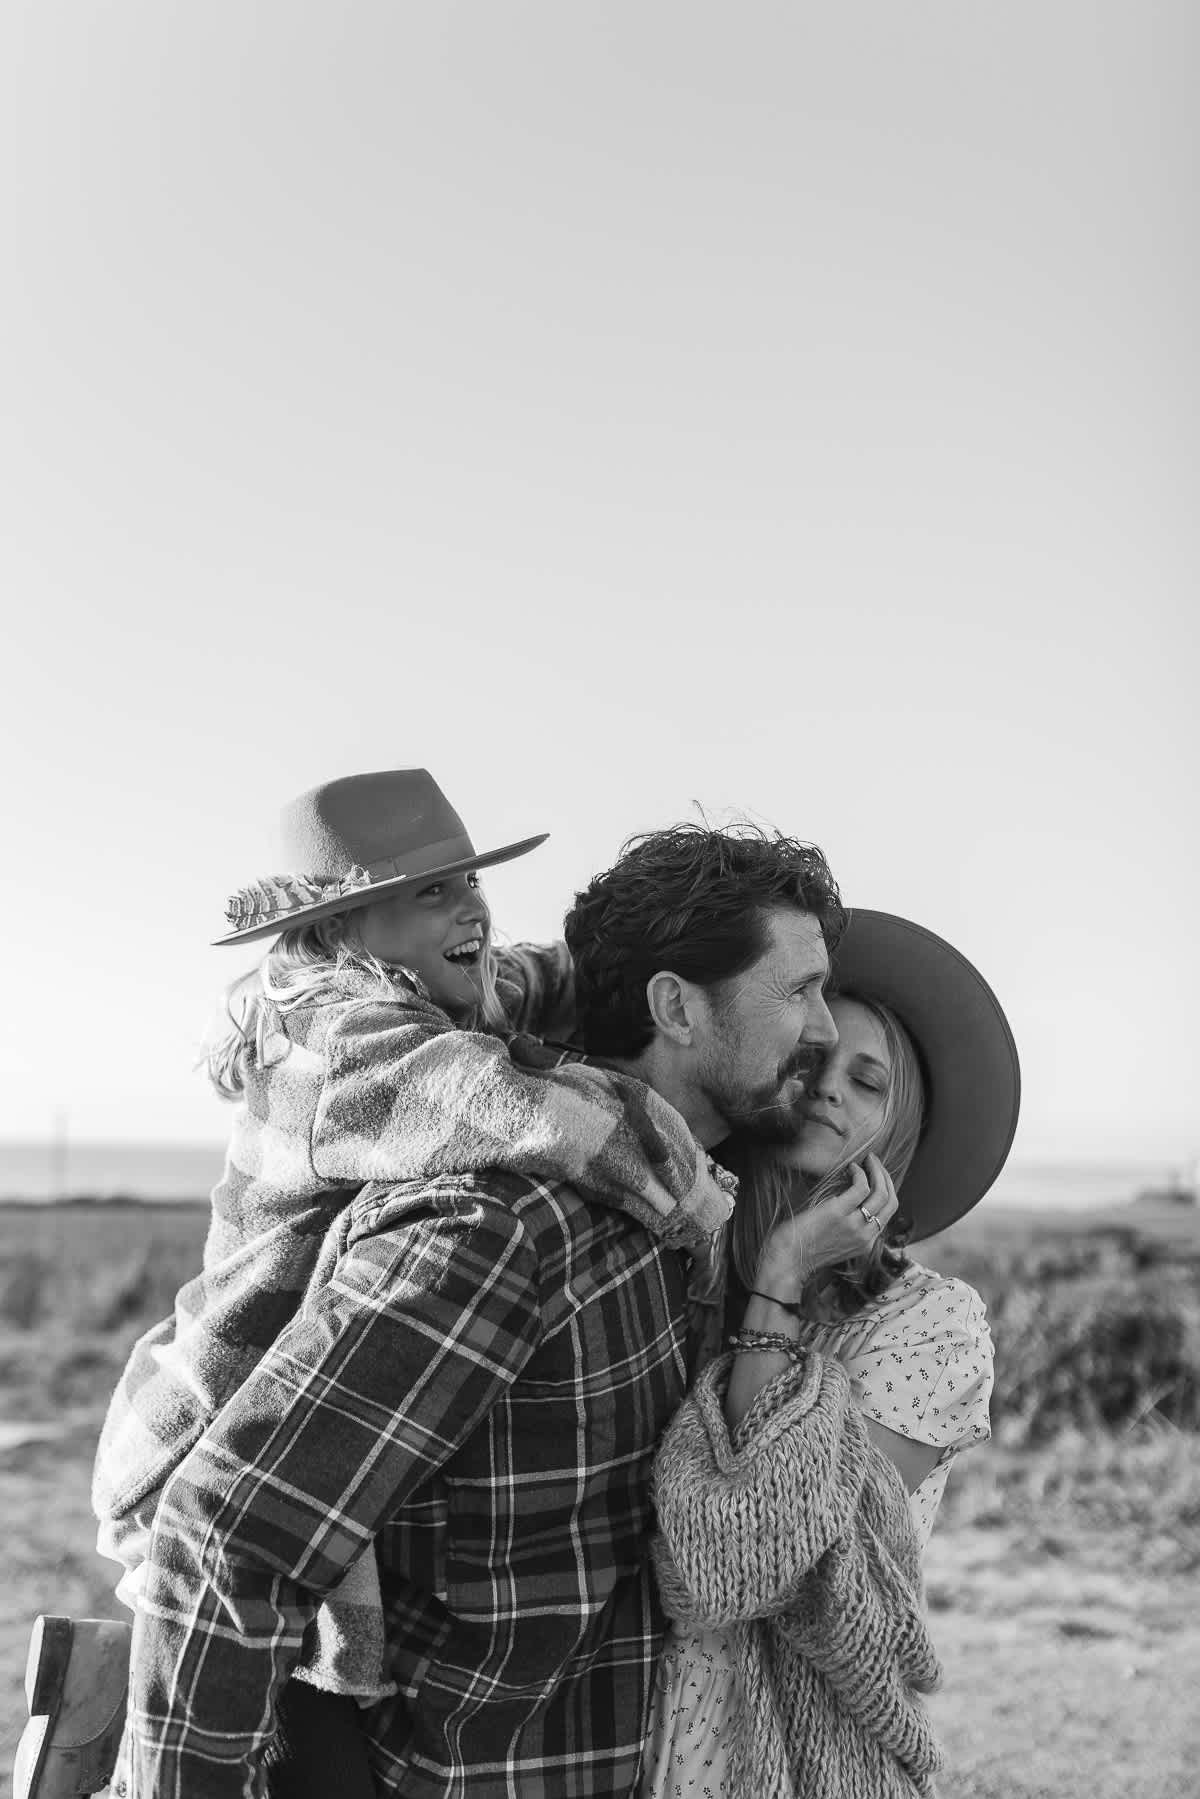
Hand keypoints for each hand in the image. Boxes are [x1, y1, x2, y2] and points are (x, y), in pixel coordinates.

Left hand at [754, 1153, 899, 1302]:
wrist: (787, 1261)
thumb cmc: (804, 1250)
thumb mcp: (836, 1244)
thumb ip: (848, 1229)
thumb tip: (851, 1203)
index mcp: (866, 1243)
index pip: (888, 1214)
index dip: (886, 1191)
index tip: (878, 1176)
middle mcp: (865, 1236)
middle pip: (890, 1202)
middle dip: (886, 1177)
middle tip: (876, 1163)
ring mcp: (854, 1225)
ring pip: (880, 1193)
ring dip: (877, 1171)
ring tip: (869, 1159)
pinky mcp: (838, 1213)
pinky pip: (860, 1187)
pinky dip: (859, 1173)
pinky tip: (850, 1167)